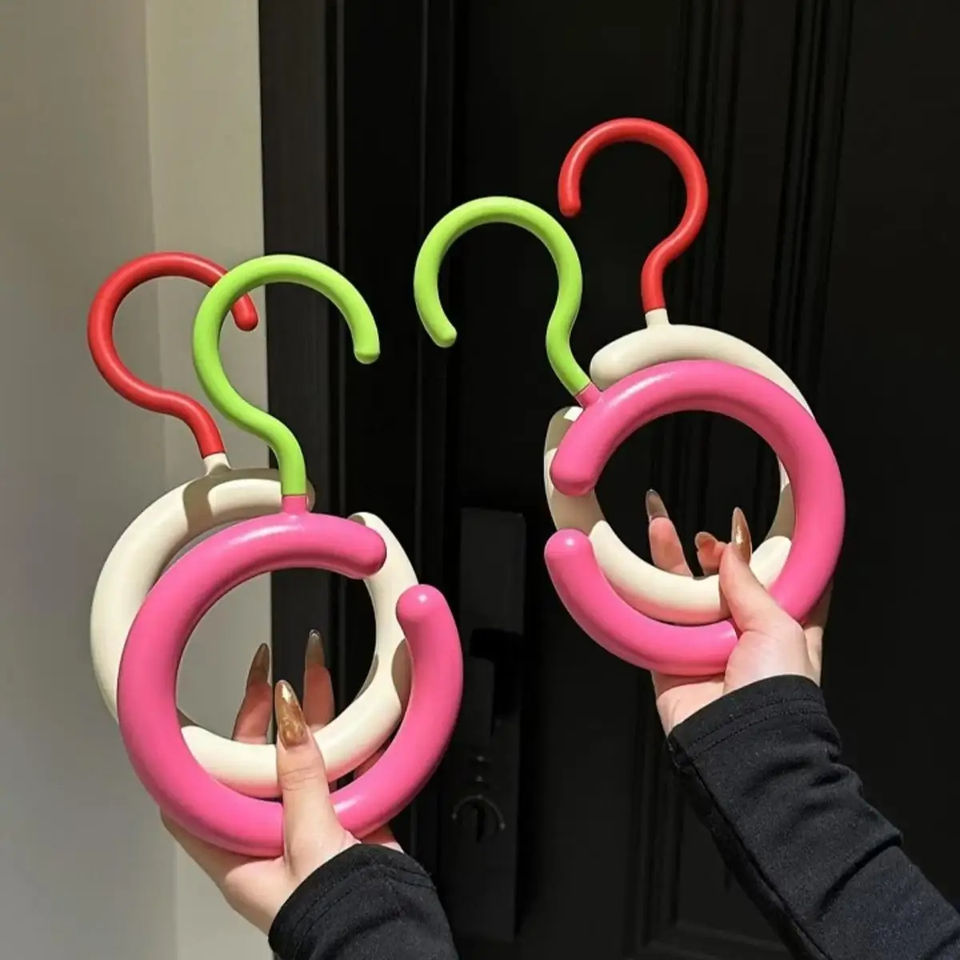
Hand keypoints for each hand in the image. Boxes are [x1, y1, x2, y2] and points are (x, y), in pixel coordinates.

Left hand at [164, 632, 398, 933]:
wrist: (387, 931)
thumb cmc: (329, 914)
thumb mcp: (307, 840)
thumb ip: (300, 778)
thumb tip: (288, 718)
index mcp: (236, 852)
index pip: (196, 795)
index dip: (193, 752)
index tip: (193, 711)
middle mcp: (267, 835)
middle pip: (253, 764)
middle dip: (259, 716)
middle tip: (266, 673)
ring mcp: (307, 824)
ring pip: (301, 759)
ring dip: (309, 717)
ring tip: (312, 671)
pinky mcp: (346, 819)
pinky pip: (343, 768)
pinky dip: (351, 739)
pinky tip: (356, 712)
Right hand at [644, 490, 830, 734]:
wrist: (741, 745)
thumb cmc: (777, 690)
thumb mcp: (779, 626)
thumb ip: (750, 584)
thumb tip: (731, 548)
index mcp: (781, 629)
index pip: (772, 582)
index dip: (756, 554)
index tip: (741, 528)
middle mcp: (741, 637)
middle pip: (720, 584)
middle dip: (709, 555)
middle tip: (701, 537)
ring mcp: (702, 648)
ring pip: (681, 596)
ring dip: (669, 563)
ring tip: (658, 526)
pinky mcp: (667, 661)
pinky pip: (650, 623)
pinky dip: (640, 595)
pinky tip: (633, 567)